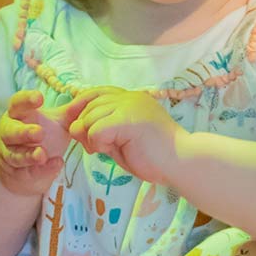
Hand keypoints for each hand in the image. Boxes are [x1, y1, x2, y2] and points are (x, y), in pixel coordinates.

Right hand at [0, 90, 72, 196]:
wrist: (29, 167)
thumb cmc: (42, 137)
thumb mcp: (57, 122)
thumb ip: (71, 112)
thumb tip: (89, 98)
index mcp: (17, 115)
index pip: (17, 103)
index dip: (26, 100)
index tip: (39, 98)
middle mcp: (9, 133)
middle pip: (10, 131)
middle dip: (24, 132)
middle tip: (39, 133)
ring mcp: (10, 154)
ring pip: (15, 155)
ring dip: (29, 155)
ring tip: (42, 155)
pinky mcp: (16, 173)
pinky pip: (27, 172)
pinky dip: (41, 170)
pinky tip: (55, 164)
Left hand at [46, 86, 187, 184]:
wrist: (181, 162)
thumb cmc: (154, 156)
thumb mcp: (122, 140)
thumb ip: (101, 131)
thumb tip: (74, 128)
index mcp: (132, 99)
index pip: (97, 93)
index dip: (82, 108)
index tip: (80, 129)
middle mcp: (130, 97)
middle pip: (89, 105)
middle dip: (84, 127)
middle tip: (95, 147)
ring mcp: (130, 106)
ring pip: (90, 118)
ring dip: (91, 138)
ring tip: (106, 149)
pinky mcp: (127, 120)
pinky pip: (95, 130)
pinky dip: (96, 143)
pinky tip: (108, 151)